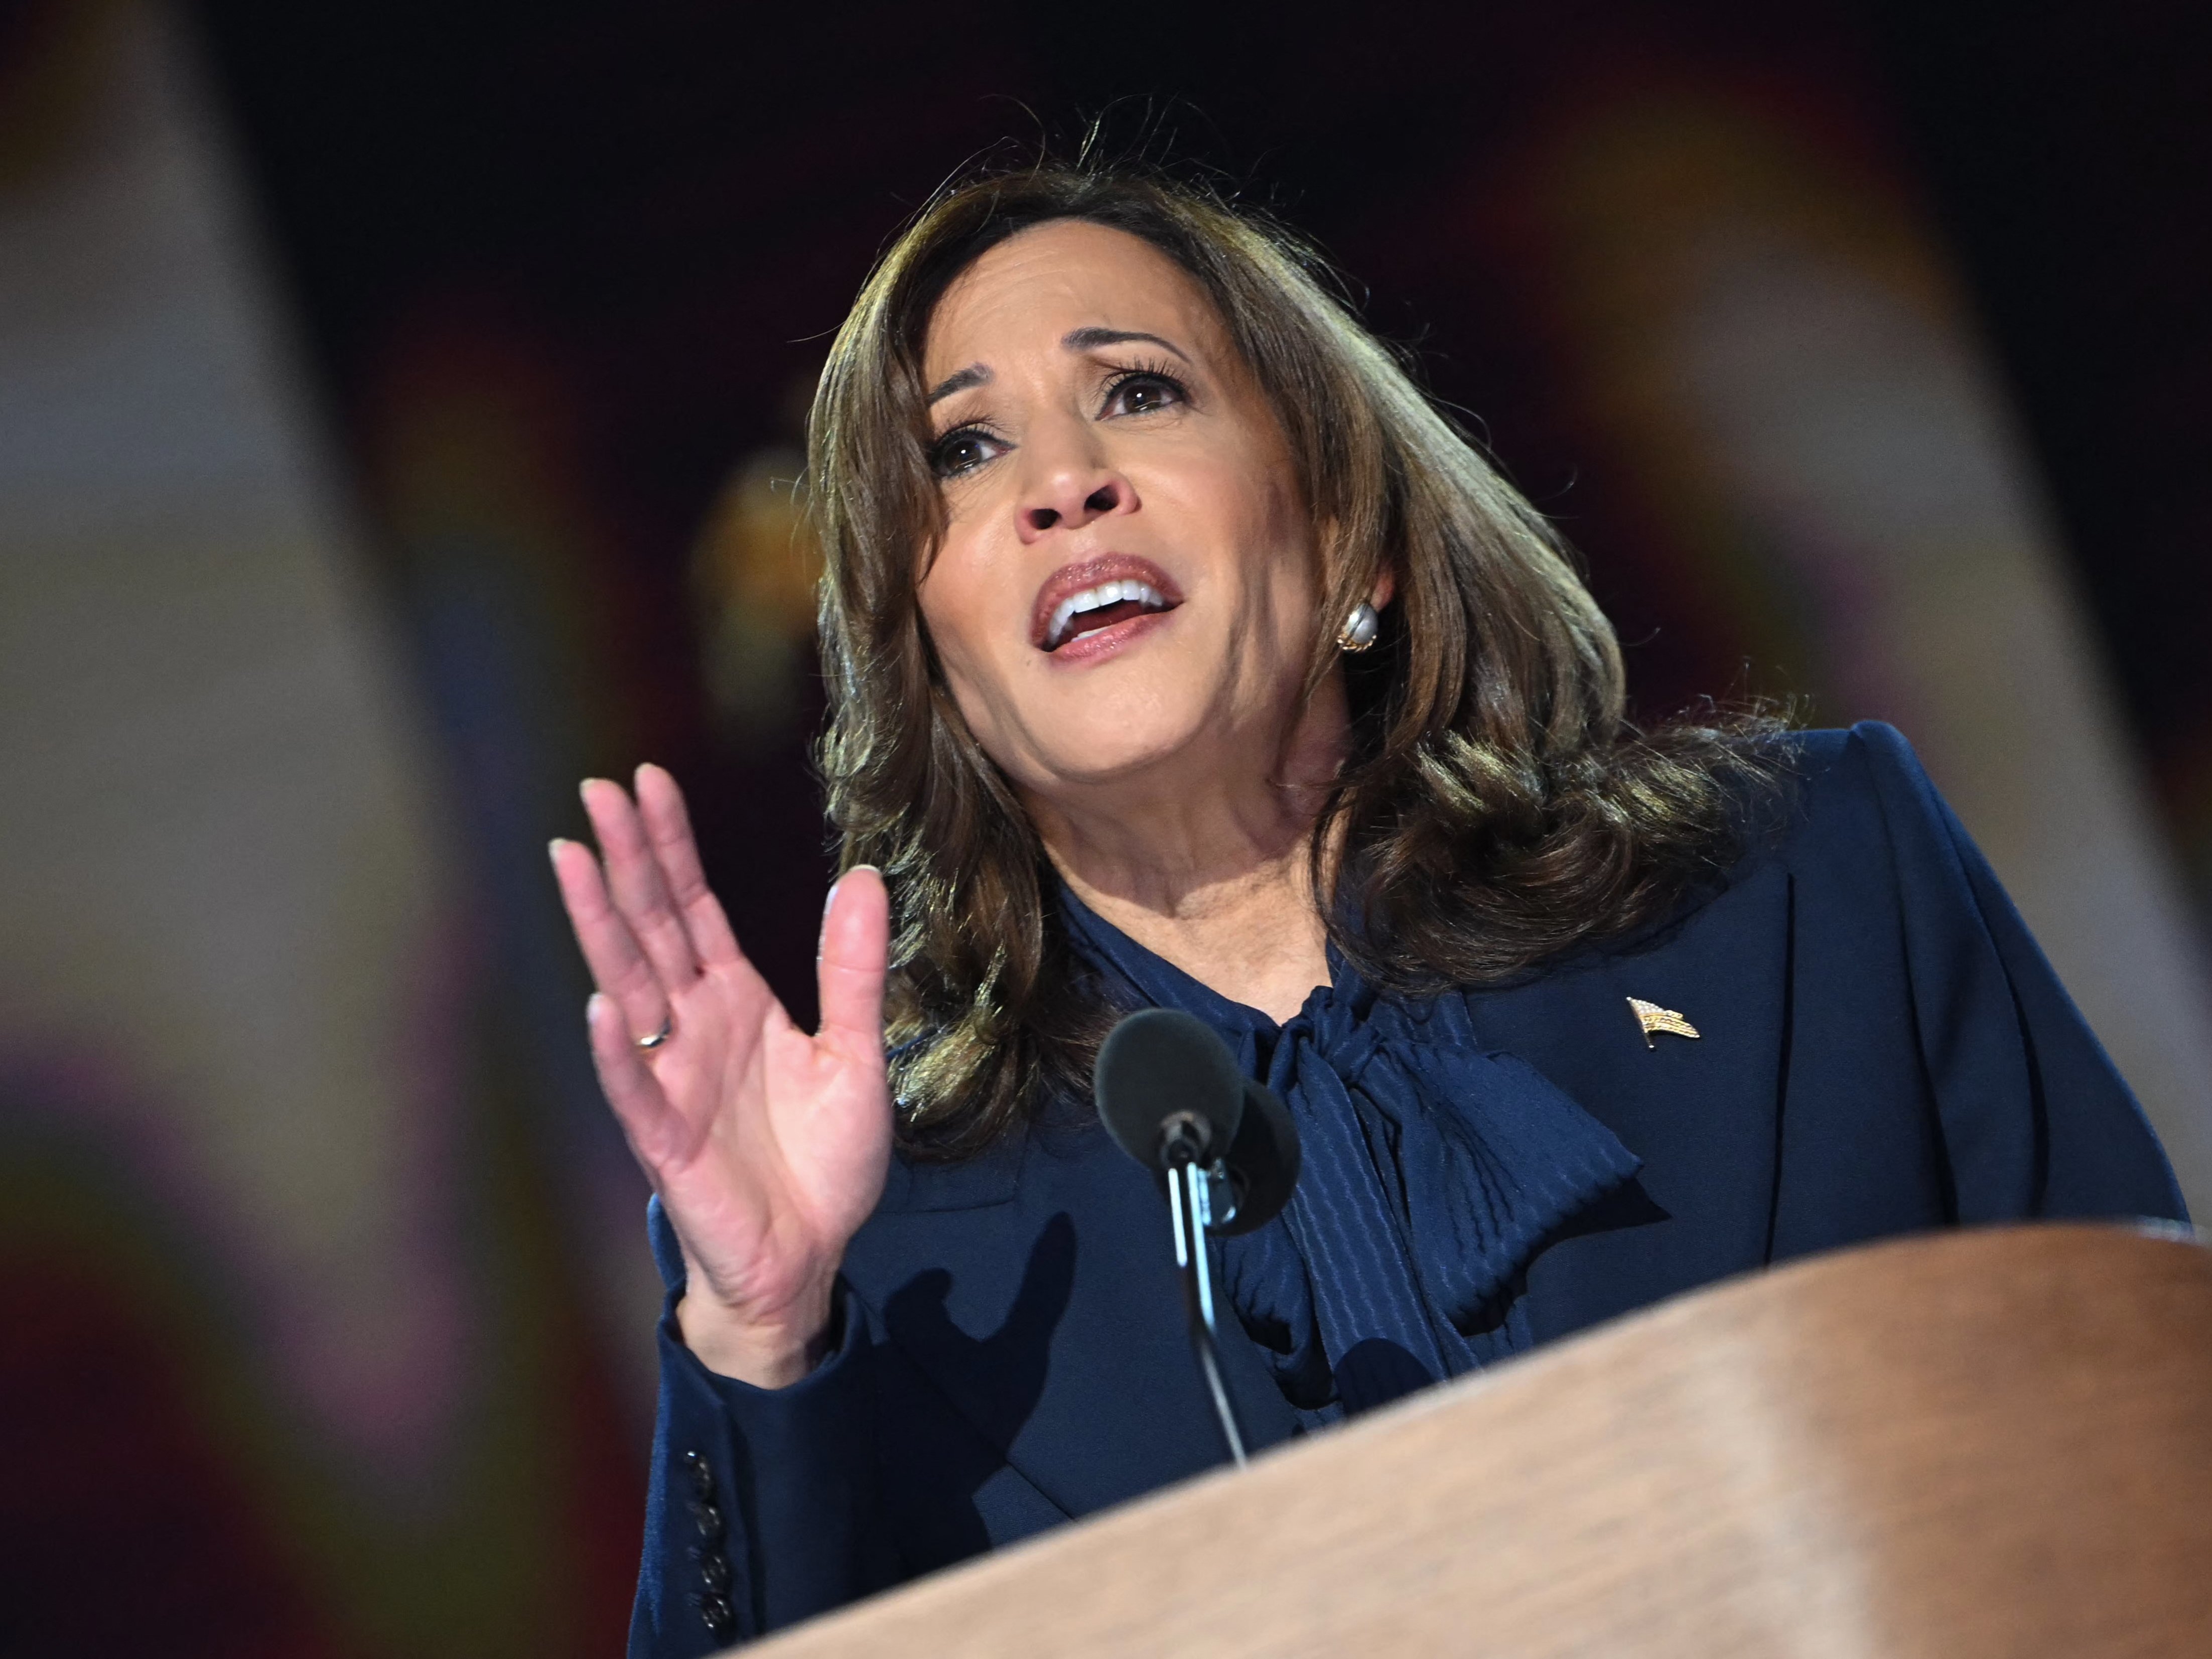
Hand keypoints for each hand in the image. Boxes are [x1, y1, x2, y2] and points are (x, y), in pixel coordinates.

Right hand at [550, 764, 891, 1386]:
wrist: (810, 1259)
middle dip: (625, 860)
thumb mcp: (855, 1053)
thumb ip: (853, 970)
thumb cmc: (822, 1163)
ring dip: (600, 927)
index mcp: (734, 1003)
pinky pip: (636, 1089)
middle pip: (651, 929)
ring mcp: (673, 1081)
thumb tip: (864, 876)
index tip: (648, 780)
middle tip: (595, 789)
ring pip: (628, 988)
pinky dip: (618, 1050)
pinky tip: (600, 1004)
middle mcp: (692, 1030)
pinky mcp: (669, 1142)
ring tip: (572, 862)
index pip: (692, 908)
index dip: (670, 846)